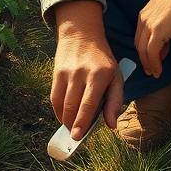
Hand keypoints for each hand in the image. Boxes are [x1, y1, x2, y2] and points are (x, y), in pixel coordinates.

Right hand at [51, 2, 123, 139]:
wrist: (81, 34)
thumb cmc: (102, 60)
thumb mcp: (116, 76)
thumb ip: (115, 101)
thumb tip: (111, 124)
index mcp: (99, 75)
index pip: (89, 104)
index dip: (82, 122)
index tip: (77, 137)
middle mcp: (81, 73)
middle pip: (72, 106)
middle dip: (72, 124)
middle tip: (75, 135)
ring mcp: (67, 72)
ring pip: (61, 103)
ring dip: (65, 119)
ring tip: (70, 126)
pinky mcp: (56, 72)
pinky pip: (54, 96)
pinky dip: (58, 109)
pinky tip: (64, 115)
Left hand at [134, 0, 170, 78]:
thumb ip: (166, 20)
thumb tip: (168, 35)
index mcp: (146, 11)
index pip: (141, 34)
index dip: (146, 47)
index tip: (153, 57)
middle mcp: (144, 18)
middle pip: (139, 43)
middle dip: (144, 58)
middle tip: (150, 69)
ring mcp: (149, 24)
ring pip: (143, 50)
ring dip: (148, 64)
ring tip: (154, 73)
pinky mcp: (157, 31)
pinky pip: (151, 52)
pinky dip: (154, 64)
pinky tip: (158, 71)